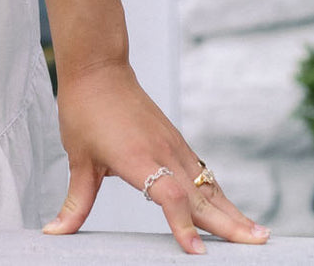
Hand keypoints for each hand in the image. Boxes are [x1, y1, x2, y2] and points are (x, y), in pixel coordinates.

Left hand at [43, 59, 270, 254]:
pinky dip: (220, 195)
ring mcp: (173, 146)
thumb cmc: (84, 109)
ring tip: (259, 235)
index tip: (198, 252)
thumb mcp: (77, 157)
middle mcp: (162, 152)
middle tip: (259, 246)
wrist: (98, 66)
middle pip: (200, 195)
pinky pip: (203, 173)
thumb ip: (76, 201)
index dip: (183, 224)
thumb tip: (54, 232)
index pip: (168, 195)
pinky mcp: (176, 141)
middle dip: (229, 224)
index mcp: (137, 158)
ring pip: (208, 185)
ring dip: (232, 211)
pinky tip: (233, 212)